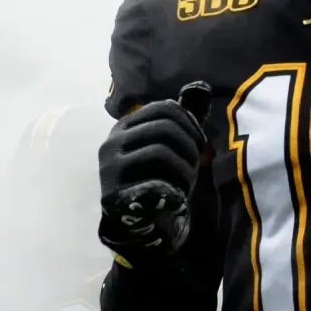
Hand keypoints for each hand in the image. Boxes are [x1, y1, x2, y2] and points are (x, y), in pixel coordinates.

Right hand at [97, 87, 210, 258]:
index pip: (165, 107)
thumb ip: (183, 119)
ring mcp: (110, 167)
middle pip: (165, 127)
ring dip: (186, 168)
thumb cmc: (157, 180)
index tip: (200, 143)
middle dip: (190, 146)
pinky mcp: (115, 194)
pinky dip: (174, 188)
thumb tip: (200, 87)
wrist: (136, 223)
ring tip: (189, 182)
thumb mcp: (170, 147)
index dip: (191, 122)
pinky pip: (153, 181)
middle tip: (197, 165)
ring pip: (161, 151)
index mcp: (125, 126)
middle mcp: (112, 142)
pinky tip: (179, 196)